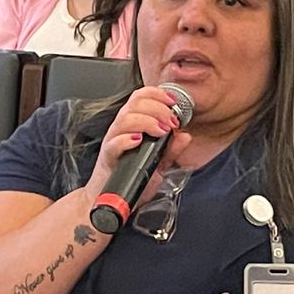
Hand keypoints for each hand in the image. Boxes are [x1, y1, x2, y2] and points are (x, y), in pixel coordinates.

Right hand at [83, 87, 192, 206]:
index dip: (157, 94)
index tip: (173, 102)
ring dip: (147, 121)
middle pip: (134, 104)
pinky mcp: (108, 157)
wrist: (113, 199)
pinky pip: (114, 143)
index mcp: (132, 124)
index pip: (140, 97)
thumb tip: (185, 136)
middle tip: (171, 122)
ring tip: (161, 131)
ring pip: (125, 119)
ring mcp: (113, 142)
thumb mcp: (158, 163)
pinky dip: (127, 139)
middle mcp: (121, 129)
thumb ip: (171, 150)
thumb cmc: (132, 178)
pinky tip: (139, 140)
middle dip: (157, 108)